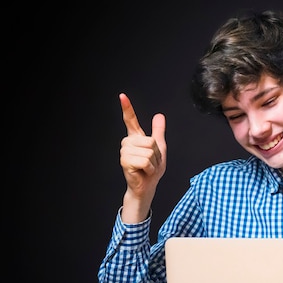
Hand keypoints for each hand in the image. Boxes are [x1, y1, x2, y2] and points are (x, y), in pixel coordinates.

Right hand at [119, 93, 166, 221]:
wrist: (147, 186)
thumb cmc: (152, 169)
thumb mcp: (160, 148)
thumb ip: (158, 132)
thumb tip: (159, 115)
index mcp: (136, 138)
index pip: (130, 120)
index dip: (127, 108)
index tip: (122, 96)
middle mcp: (128, 142)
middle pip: (150, 141)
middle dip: (156, 154)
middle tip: (151, 163)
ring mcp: (125, 151)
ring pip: (149, 151)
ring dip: (153, 162)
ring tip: (147, 168)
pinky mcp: (125, 161)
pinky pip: (145, 160)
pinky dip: (150, 168)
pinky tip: (144, 172)